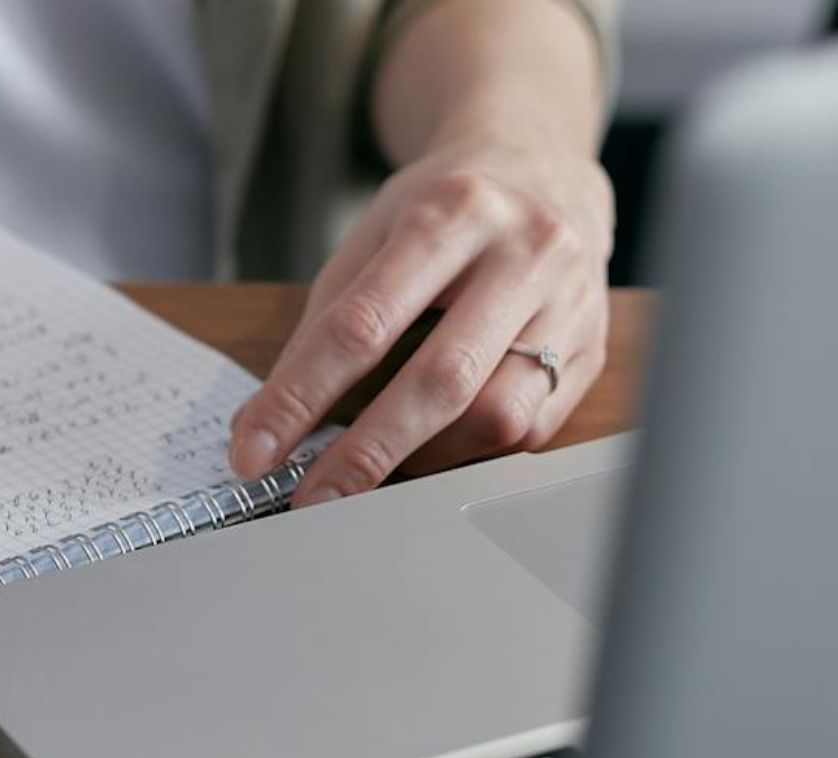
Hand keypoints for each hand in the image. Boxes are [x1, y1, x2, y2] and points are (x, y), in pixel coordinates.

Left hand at [228, 138, 614, 504]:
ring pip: (497, 415)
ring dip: (422, 457)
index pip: (362, 325)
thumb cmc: (442, 211)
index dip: (300, 397)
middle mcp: (525, 252)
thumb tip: (263, 425)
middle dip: (365, 452)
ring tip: (377, 465)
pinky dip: (468, 451)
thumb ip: (320, 327)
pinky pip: (528, 428)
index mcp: (451, 212)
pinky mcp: (594, 349)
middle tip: (312, 498)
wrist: (541, 168)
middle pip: (440, 379)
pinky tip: (434, 444)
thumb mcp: (370, 238)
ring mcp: (572, 302)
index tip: (254, 452)